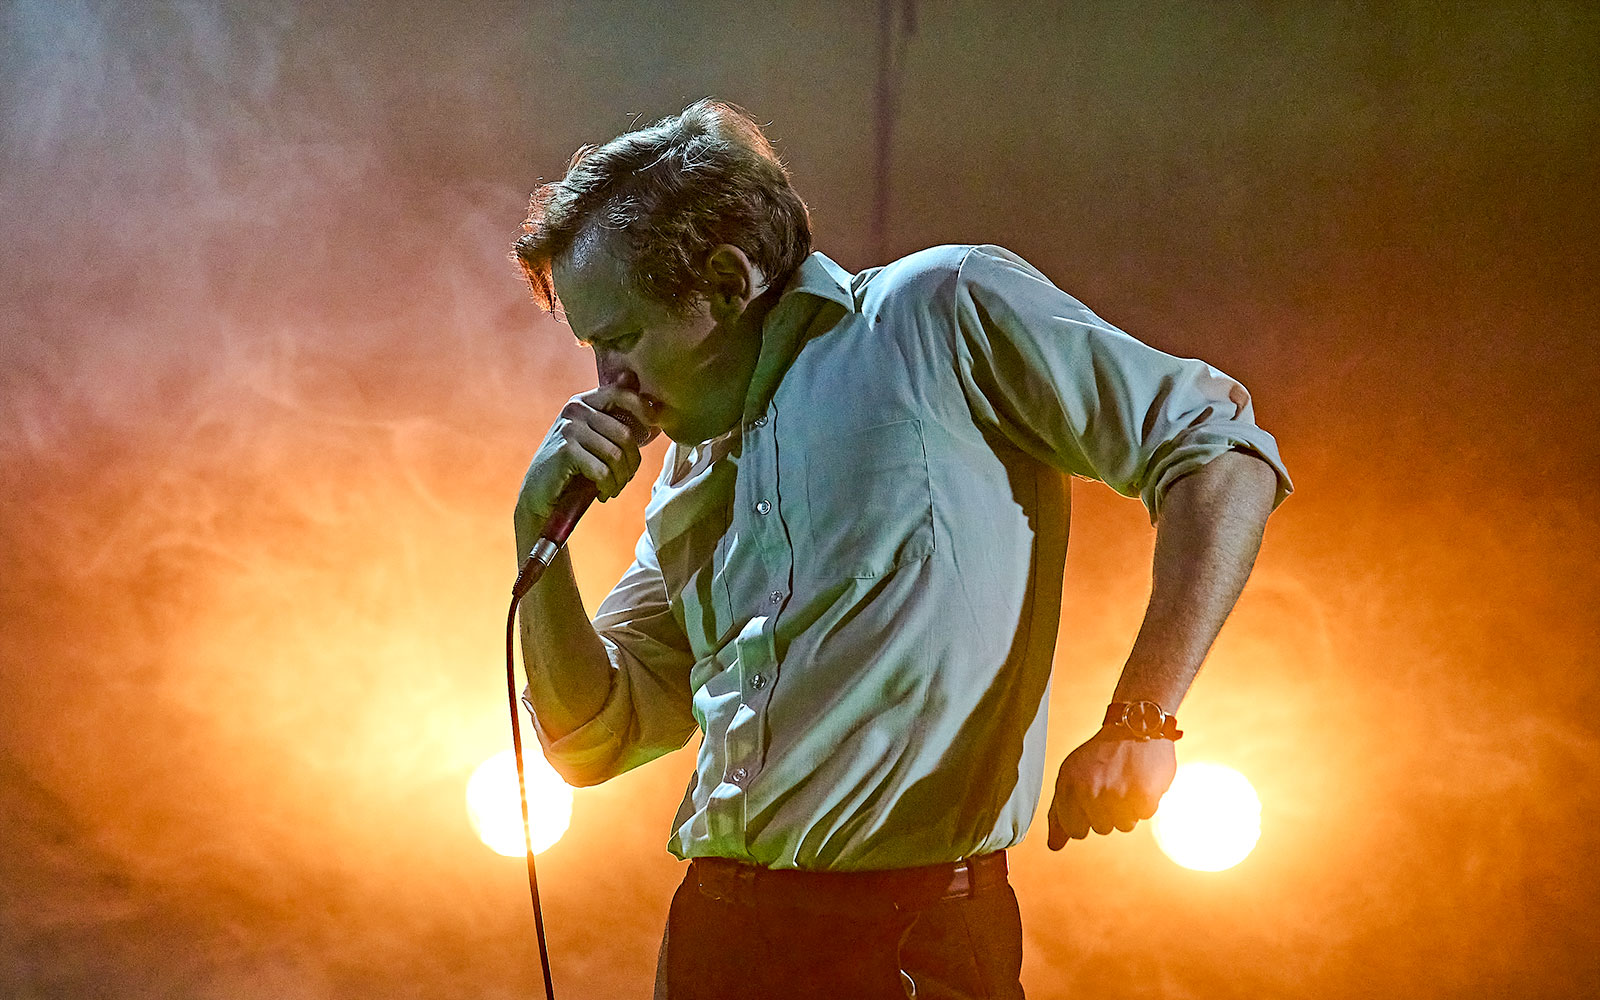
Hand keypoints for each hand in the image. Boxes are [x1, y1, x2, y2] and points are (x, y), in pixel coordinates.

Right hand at [515, 374, 657, 539]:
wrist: (539, 495)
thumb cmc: (574, 468)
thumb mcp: (596, 438)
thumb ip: (615, 415)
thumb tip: (638, 384)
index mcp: (584, 401)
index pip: (622, 394)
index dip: (643, 411)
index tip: (650, 433)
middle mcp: (575, 409)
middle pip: (625, 434)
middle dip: (632, 463)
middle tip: (624, 479)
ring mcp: (568, 428)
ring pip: (616, 455)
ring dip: (620, 479)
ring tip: (612, 488)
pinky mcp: (565, 451)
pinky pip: (603, 471)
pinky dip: (608, 487)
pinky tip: (602, 493)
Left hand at [1046, 728, 1176, 848]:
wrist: (1135, 724)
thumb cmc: (1101, 756)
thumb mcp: (1072, 776)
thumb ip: (1060, 813)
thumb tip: (1053, 846)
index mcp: (1068, 786)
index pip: (1075, 830)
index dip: (1087, 818)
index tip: (1092, 796)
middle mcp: (1090, 792)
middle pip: (1102, 828)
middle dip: (1109, 811)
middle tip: (1113, 781)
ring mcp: (1117, 794)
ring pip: (1125, 825)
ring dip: (1129, 807)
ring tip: (1127, 779)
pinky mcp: (1143, 794)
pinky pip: (1145, 814)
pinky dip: (1147, 800)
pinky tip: (1142, 779)